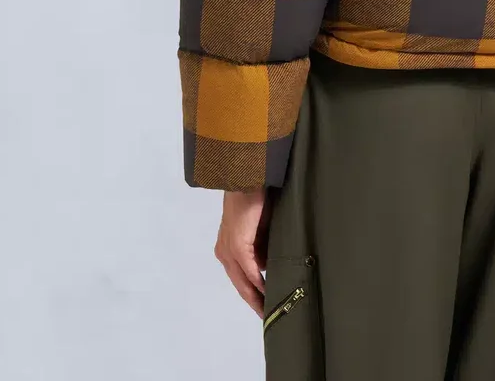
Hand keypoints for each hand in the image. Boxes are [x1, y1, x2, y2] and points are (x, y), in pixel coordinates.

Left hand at [215, 189, 270, 314]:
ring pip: (242, 281)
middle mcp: (224, 252)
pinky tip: (267, 291)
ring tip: (270, 309)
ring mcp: (229, 249)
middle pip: (239, 284)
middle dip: (254, 301)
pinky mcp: (237, 245)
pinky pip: (248, 270)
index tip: (264, 306)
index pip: (239, 277)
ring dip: (256, 296)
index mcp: (227, 247)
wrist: (246, 178)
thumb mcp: (258, 228)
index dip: (251, 293)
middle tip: (268, 316)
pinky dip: (258, 282)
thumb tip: (266, 265)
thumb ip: (260, 246)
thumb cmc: (254, 199)